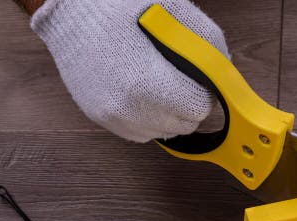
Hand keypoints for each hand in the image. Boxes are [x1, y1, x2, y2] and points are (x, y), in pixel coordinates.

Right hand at [31, 0, 227, 141]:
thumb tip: (224, 77)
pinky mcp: (100, 117)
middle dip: (188, 106)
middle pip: (183, 125)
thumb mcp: (178, 15)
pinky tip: (143, 93)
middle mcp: (130, 107)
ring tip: (160, 85)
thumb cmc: (125, 6)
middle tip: (180, 81)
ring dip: (169, 115)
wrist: (72, 9)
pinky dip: (148, 118)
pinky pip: (139, 132)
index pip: (199, 109)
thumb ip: (209, 48)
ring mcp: (113, 116)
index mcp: (151, 82)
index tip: (198, 81)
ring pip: (163, 132)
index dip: (204, 94)